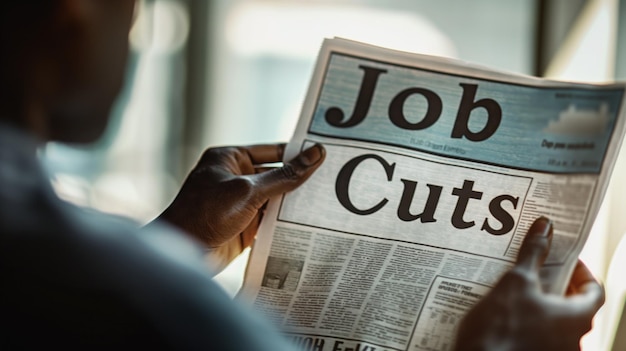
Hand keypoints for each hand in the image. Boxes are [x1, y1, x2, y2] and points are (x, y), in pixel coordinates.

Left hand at [158, 143, 324, 270]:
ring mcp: (240, 204)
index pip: (272, 151)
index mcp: (230, 159)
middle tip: (334, 181)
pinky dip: (288, 223)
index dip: (297, 153)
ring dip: (296, 204)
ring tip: (329, 203)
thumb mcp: (248, 191)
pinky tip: (311, 225)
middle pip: (276, 176)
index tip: (325, 155)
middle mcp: (235, 178)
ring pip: (276, 200)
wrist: (183, 253)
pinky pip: (271, 221)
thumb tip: (315, 155)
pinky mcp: (244, 226)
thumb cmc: (205, 214)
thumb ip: (284, 176)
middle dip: (300, 181)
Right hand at [453, 217, 604, 350]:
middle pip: (573, 306)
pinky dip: (527, 321)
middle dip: (555, 285)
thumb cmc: (501, 327)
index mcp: (576, 319)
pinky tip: (504, 311)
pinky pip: (537, 335)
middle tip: (536, 267)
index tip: (563, 259)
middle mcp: (572, 340)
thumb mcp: (516, 282)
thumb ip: (533, 253)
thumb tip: (545, 228)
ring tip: (515, 287)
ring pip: (553, 322)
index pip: (594, 291)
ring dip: (539, 303)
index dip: (580, 271)